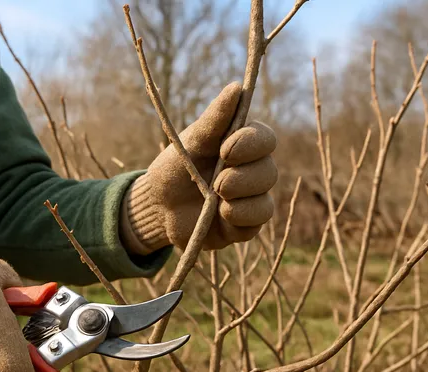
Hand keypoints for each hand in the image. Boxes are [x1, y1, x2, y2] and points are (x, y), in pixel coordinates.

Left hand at [119, 82, 277, 253]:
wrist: (157, 206)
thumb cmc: (175, 168)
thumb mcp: (190, 142)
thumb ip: (214, 119)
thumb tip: (237, 87)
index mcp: (243, 146)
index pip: (266, 140)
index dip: (251, 144)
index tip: (225, 149)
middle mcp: (253, 173)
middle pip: (269, 173)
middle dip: (243, 178)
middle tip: (218, 182)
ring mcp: (250, 201)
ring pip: (266, 203)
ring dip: (241, 200)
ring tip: (215, 198)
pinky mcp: (242, 227)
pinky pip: (255, 226)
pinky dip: (238, 219)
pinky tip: (220, 216)